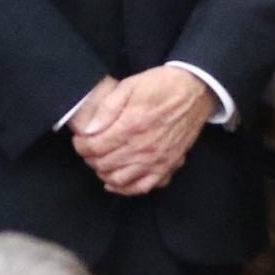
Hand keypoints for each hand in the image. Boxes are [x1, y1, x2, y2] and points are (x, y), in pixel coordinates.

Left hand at [69, 68, 216, 196]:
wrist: (195, 90)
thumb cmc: (162, 85)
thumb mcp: (130, 85)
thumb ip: (107, 108)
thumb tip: (89, 130)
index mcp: (131, 126)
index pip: (94, 147)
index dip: (81, 145)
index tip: (79, 139)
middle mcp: (143, 148)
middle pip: (104, 164)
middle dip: (90, 158)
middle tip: (88, 148)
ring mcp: (156, 160)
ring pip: (119, 179)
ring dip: (104, 173)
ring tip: (100, 162)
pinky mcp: (167, 166)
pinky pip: (142, 187)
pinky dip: (125, 188)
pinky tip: (116, 182)